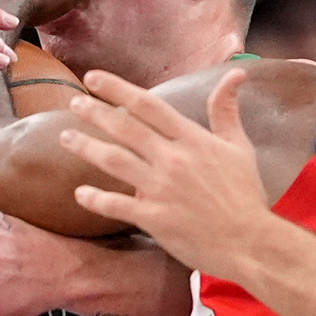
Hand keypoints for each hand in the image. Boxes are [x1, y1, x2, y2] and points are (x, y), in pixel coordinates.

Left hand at [59, 69, 271, 279]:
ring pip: (114, 161)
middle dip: (95, 112)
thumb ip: (227, 110)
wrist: (249, 241)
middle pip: (125, 128)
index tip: (94, 78)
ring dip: (86, 147)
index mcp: (192, 140)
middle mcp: (173, 159)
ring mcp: (161, 189)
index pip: (149, 106)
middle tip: (74, 102)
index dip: (118, 89)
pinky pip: (116, 205)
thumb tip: (236, 74)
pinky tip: (80, 193)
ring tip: (65, 137)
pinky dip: (95, 199)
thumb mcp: (239, 147)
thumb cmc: (245, 194)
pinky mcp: (154, 218)